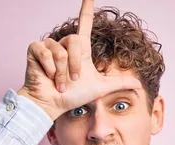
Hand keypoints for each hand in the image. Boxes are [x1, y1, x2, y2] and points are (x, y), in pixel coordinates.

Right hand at [17, 0, 141, 119]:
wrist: (53, 104)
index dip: (87, 9)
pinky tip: (48, 77)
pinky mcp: (35, 49)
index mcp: (80, 50)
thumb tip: (139, 84)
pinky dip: (49, 69)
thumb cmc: (72, 97)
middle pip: (74, 40)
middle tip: (72, 80)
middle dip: (74, 64)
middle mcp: (64, 45)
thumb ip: (118, 83)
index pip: (85, 24)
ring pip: (60, 50)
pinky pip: (45, 53)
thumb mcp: (100, 88)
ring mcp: (49, 46)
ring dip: (61, 72)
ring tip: (59, 83)